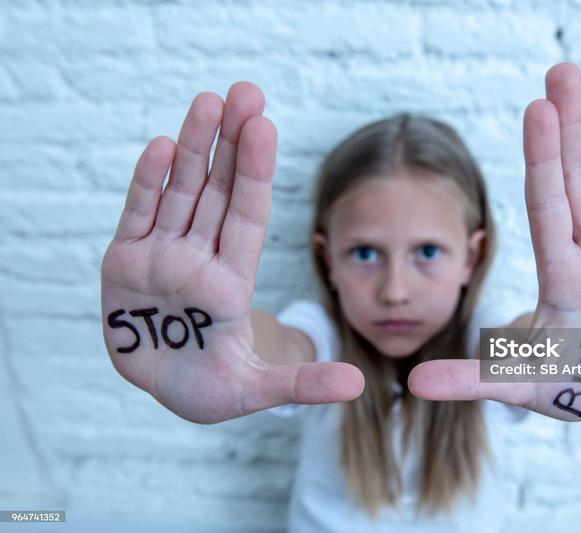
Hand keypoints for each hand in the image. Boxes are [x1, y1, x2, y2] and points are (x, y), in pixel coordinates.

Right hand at [101, 83, 362, 423]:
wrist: (162, 392)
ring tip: (208, 102)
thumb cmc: (210, 390)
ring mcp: (162, 256)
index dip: (255, 173)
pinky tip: (163, 147)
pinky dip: (147, 183)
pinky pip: (137, 215)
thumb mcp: (255, 391)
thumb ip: (299, 384)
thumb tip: (355, 385)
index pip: (247, 216)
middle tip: (245, 92)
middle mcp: (200, 258)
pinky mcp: (124, 262)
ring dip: (193, 147)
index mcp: (232, 281)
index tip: (265, 127)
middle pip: (219, 192)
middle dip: (230, 143)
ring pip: (181, 192)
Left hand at [409, 63, 580, 420]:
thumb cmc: (562, 386)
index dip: (543, 159)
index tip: (535, 109)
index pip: (548, 207)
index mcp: (560, 277)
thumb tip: (411, 386)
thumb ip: (471, 379)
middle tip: (562, 70)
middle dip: (571, 127)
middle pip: (578, 182)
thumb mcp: (518, 382)